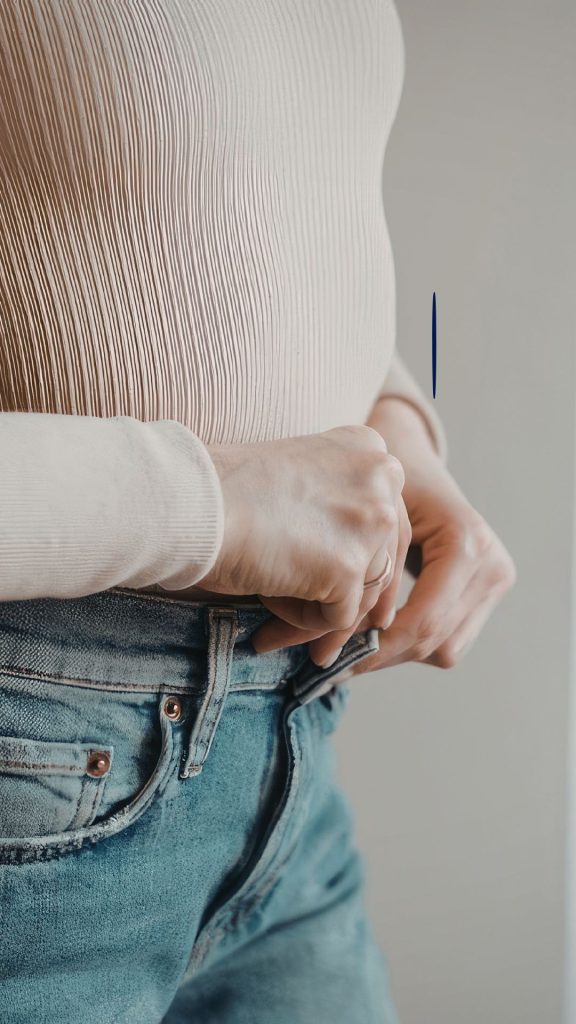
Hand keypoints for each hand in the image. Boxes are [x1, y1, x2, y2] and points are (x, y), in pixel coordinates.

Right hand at [201, 425, 406, 652]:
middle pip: (382, 560)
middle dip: (347, 600)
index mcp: (368, 449)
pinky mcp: (350, 567)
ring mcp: (371, 520)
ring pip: (362, 595)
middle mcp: (382, 476)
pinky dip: (301, 625)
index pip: (385, 520)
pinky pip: (336, 618)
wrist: (190, 503)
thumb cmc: (222, 492)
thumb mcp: (297, 478)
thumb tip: (358, 565)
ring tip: (273, 628)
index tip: (337, 585)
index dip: (359, 559)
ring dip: (318, 616)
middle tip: (320, 634)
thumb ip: (336, 505)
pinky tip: (266, 618)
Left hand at [343, 397, 516, 677]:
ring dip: (395, 654)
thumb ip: (363, 576)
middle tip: (330, 664)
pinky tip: (375, 634)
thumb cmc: (381, 478)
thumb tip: (332, 638)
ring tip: (349, 651)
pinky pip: (450, 640)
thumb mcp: (371, 519)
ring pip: (444, 650)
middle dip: (380, 657)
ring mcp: (496, 580)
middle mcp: (492, 565)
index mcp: (466, 543)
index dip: (376, 649)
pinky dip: (411, 644)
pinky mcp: (489, 591)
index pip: (424, 621)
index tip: (330, 661)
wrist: (410, 456)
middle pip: (435, 641)